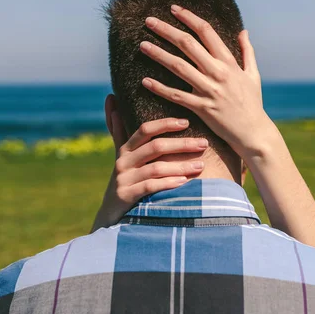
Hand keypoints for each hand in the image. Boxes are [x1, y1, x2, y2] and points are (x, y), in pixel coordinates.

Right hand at [92, 117, 207, 229]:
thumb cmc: (124, 180)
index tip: (187, 122)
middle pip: (155, 147)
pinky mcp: (126, 196)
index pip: (145, 130)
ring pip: (155, 168)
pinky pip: (150, 187)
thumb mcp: (121, 155)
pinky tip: (184, 183)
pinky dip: (167, 183)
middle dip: (182, 144)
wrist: (110, 215)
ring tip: (201, 166)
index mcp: (125, 149)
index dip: (165, 124)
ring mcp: (123, 179)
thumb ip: (119, 130)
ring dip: (181, 166)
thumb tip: (112, 98)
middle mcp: (123, 161)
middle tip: (204, 143)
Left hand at [139, 5, 271, 158]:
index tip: (174, 9)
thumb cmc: (253, 103)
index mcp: (229, 62)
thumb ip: (247, 51)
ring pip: (179, 67)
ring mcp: (209, 90)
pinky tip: (145, 81)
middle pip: (188, 44)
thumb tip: (243, 31)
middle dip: (166, 30)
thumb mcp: (253, 75)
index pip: (207, 32)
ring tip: (142, 45)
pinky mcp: (202, 108)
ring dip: (158, 54)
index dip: (189, 17)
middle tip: (149, 21)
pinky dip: (160, 88)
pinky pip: (177, 96)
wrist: (253, 132)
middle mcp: (218, 73)